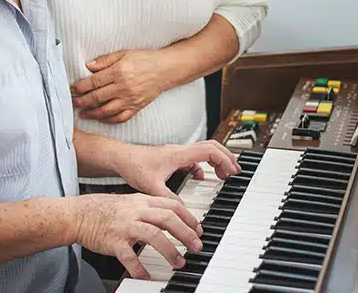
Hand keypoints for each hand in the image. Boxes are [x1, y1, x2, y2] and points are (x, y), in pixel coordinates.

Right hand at [70, 193, 202, 279]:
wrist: (79, 214)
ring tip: (179, 263)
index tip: (198, 230)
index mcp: (142, 201)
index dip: (189, 217)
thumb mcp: (131, 202)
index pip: (172, 205)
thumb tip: (172, 218)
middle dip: (186, 233)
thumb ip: (150, 209)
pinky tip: (146, 276)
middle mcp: (136, 211)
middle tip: (196, 247)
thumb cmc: (105, 210)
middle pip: (167, 219)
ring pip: (153, 235)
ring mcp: (125, 226)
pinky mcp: (113, 241)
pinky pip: (129, 256)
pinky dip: (139, 268)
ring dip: (169, 250)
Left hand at [71, 50, 167, 122]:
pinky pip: (120, 117)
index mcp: (118, 72)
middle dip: (81, 101)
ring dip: (92, 113)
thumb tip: (88, 66)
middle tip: (72, 102)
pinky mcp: (136, 107)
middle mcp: (123, 87)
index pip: (94, 82)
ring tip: (82, 113)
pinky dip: (109, 119)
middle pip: (97, 97)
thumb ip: (105, 60)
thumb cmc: (144, 59)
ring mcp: (130, 99)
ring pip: (106, 110)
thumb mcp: (124, 54)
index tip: (72, 89)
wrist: (165, 70)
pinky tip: (101, 118)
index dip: (80, 86)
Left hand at [118, 140, 241, 200]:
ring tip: (223, 173)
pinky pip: (194, 158)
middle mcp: (180, 151)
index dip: (224, 160)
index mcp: (179, 154)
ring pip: (204, 151)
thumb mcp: (152, 187)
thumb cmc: (135, 167)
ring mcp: (177, 153)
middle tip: (235, 171)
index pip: (210, 151)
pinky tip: (200, 177)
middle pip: (212, 146)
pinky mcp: (173, 157)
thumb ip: (169, 199)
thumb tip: (183, 211)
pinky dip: (203, 166)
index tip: (232, 171)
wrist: (122, 158)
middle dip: (226, 157)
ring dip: (216, 160)